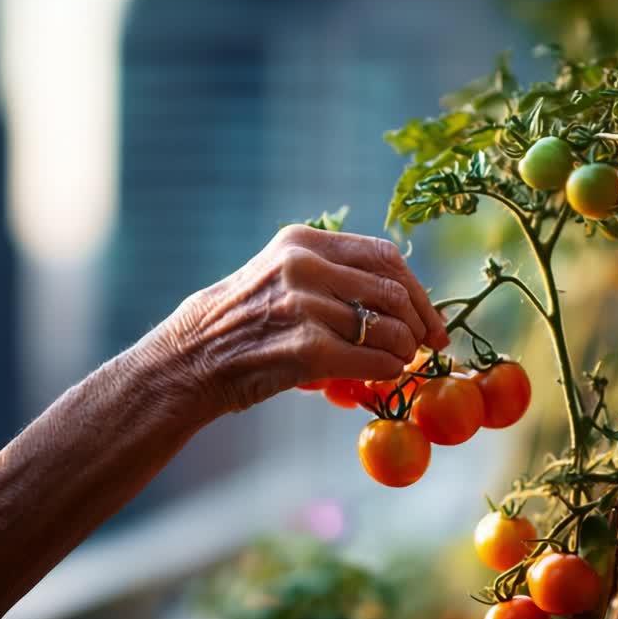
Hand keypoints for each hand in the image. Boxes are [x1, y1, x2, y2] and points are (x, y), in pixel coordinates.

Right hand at [163, 224, 450, 412]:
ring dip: (404, 351)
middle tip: (427, 346)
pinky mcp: (306, 348)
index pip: (384, 255)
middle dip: (420, 323)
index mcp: (301, 241)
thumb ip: (330, 275)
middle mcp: (304, 265)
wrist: (189, 361)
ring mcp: (305, 306)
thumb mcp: (279, 275)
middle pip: (393, 291)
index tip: (429, 317)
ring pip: (388, 328)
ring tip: (400, 363)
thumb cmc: (239, 323)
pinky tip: (385, 377)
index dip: (416, 290)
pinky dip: (389, 371)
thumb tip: (398, 296)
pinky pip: (373, 359)